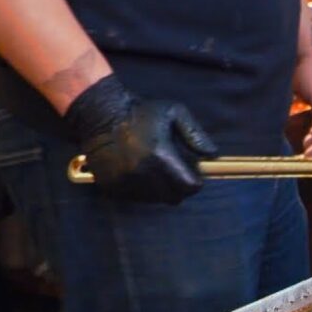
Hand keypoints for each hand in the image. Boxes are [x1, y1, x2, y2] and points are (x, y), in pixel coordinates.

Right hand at [65, 75, 217, 203]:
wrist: (99, 113)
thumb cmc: (140, 112)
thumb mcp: (174, 112)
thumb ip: (196, 134)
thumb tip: (212, 155)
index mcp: (161, 156)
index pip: (189, 186)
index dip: (195, 182)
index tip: (192, 174)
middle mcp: (142, 172)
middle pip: (173, 197)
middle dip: (179, 187)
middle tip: (175, 173)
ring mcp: (125, 181)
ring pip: (155, 199)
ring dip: (160, 190)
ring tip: (155, 170)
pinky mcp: (111, 186)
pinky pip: (135, 198)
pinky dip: (141, 190)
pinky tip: (139, 172)